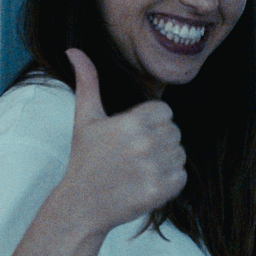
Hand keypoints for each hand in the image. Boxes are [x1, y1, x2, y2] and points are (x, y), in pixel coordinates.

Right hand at [55, 49, 186, 232]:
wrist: (82, 205)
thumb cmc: (85, 159)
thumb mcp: (85, 118)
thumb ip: (87, 82)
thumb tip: (73, 50)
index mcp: (132, 122)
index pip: (164, 111)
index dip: (150, 122)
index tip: (132, 135)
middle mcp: (146, 143)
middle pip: (173, 131)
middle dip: (158, 140)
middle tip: (133, 154)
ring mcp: (155, 168)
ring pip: (179, 154)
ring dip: (165, 160)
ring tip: (139, 168)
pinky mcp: (161, 191)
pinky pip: (182, 176)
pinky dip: (170, 180)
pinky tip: (146, 182)